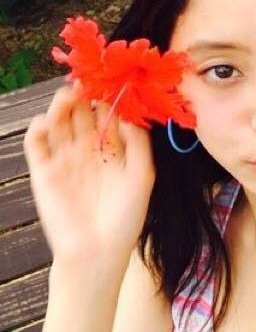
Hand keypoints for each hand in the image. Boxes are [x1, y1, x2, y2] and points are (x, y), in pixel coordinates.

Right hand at [23, 85, 155, 265]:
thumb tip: (132, 112)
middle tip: (87, 80)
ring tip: (69, 94)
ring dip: (61, 107)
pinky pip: (37, 145)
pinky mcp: (44, 172)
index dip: (108, 98)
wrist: (98, 251)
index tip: (111, 79)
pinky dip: (38, 130)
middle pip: (82, 114)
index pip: (107, 115)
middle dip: (84, 96)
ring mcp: (65, 159)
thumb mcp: (142, 175)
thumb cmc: (125, 216)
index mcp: (113, 150)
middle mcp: (88, 151)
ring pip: (59, 124)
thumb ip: (138, 143)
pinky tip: (47, 120)